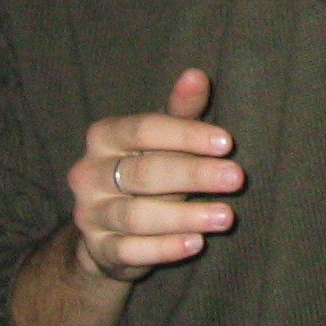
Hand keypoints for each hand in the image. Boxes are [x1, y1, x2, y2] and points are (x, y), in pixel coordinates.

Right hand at [66, 69, 242, 282]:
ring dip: (185, 216)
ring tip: (226, 216)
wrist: (108, 231)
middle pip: (144, 172)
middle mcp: (88, 173)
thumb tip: (196, 75)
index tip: (227, 142)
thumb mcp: (161, 140)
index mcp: (103, 137)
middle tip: (237, 178)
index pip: (143, 130)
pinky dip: (164, 248)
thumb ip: (180, 111)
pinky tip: (196, 243)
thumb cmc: (146, 171)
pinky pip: (131, 250)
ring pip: (137, 215)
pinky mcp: (99, 250)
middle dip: (194, 174)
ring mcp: (91, 214)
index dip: (185, 134)